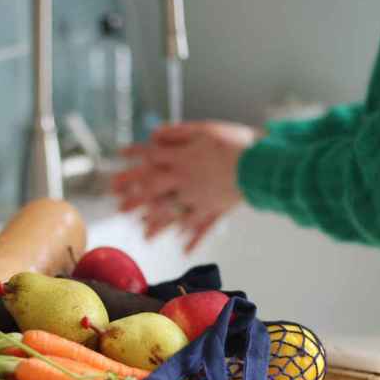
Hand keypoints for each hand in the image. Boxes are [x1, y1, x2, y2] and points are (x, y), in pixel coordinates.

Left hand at [113, 121, 255, 251]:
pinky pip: (201, 227)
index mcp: (181, 159)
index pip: (151, 158)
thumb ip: (177, 133)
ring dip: (158, 225)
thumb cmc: (234, 143)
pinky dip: (193, 239)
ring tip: (145, 236)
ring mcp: (198, 198)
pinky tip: (184, 250)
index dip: (134, 156)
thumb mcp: (203, 129)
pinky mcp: (215, 209)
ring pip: (173, 214)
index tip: (119, 158)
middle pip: (154, 190)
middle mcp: (185, 181)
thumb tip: (154, 135)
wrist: (260, 164)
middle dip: (135, 199)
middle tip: (118, 208)